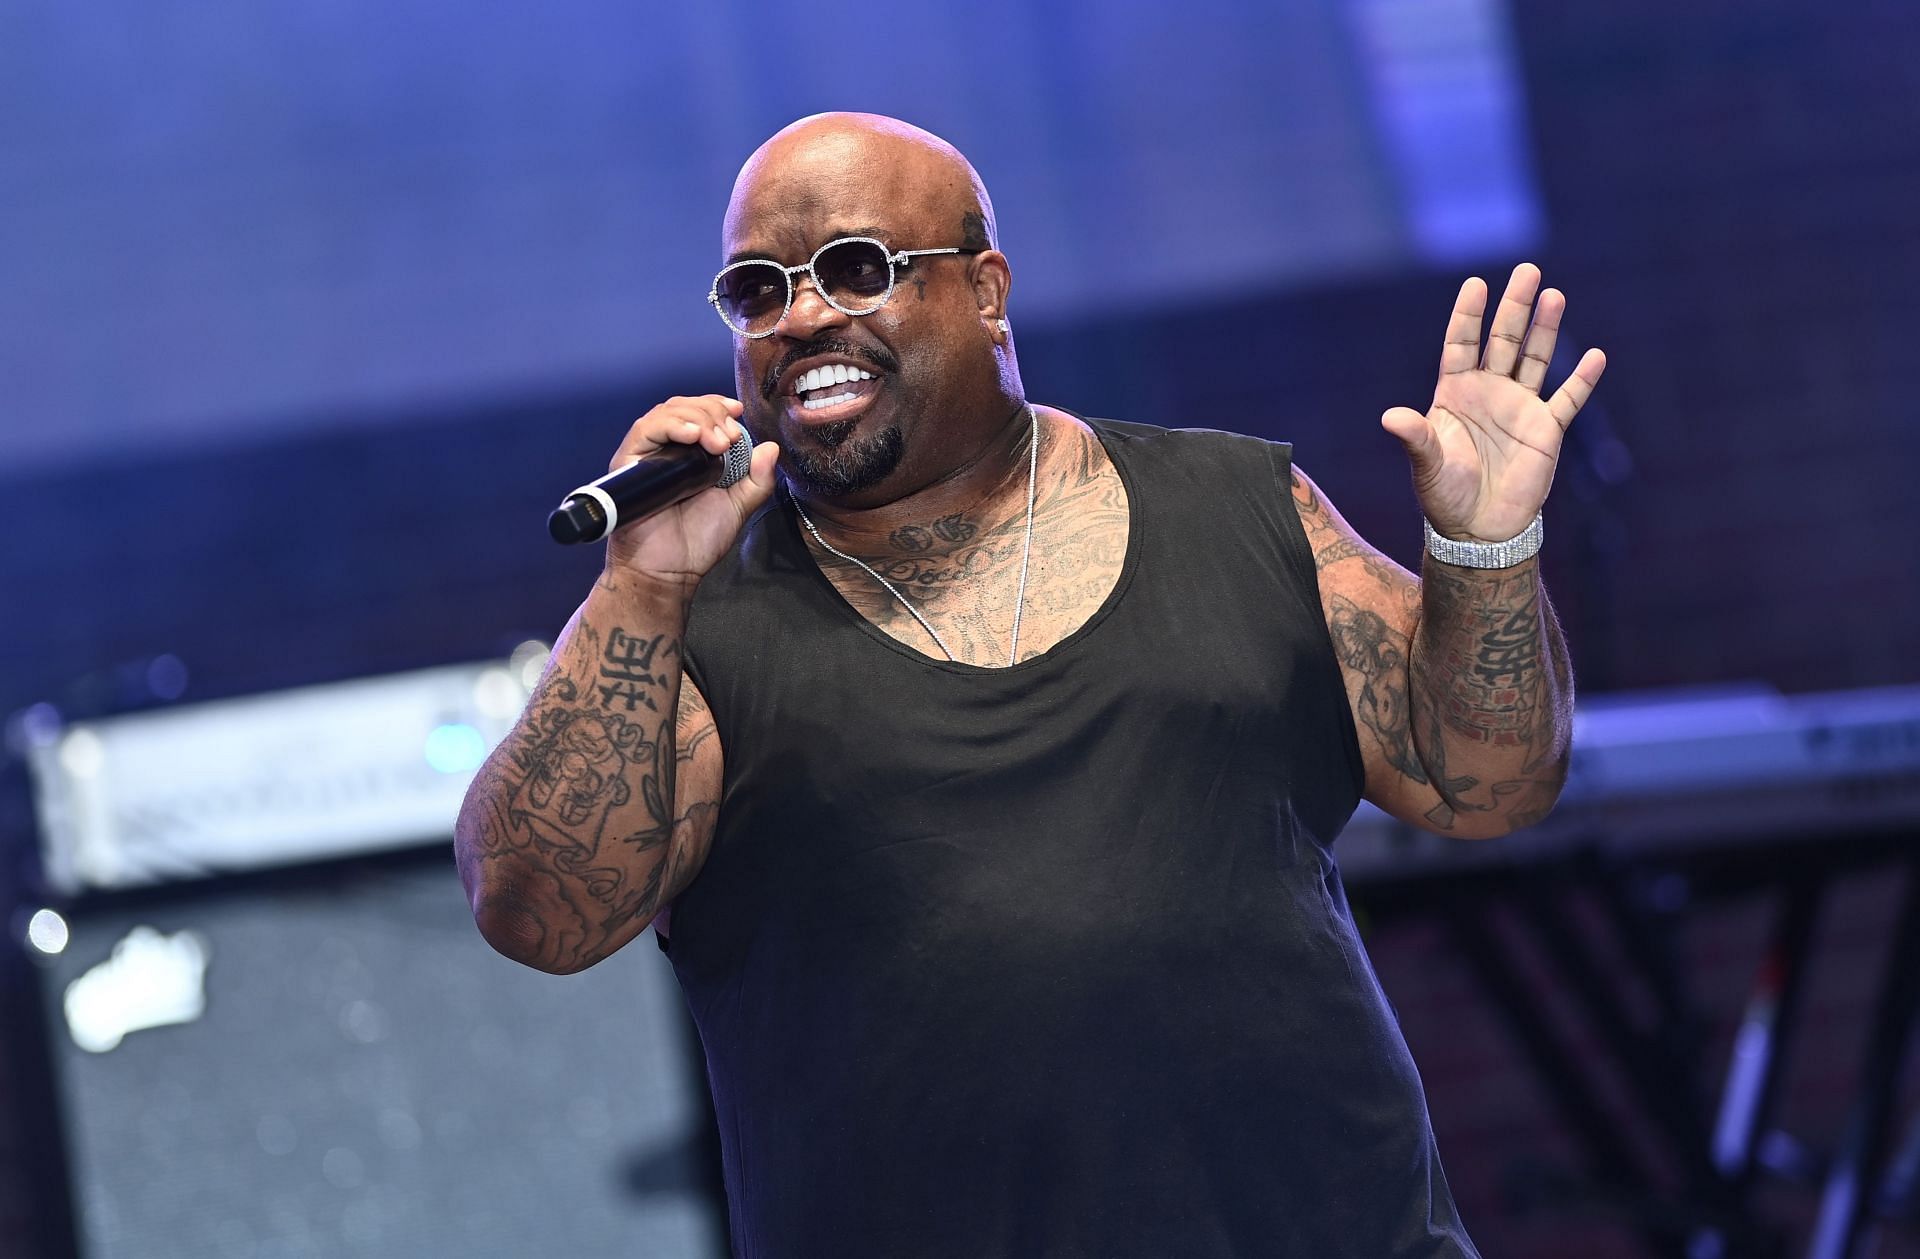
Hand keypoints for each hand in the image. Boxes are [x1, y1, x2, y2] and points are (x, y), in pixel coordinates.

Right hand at [600, 396, 780, 595]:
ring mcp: (647, 456)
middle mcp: (667, 450)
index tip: (737, 413)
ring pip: (665, 413)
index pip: (700, 413)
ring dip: (697, 418)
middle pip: (684, 407)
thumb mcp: (737, 507)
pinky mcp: (629, 464)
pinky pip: (645, 431)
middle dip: (712, 412)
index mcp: (691, 455)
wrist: (669, 571)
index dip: (718, 406)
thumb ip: (758, 480)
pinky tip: (692, 436)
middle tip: (730, 436)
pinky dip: (670, 426)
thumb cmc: (698, 542)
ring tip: (717, 441)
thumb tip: (771, 448)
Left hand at [1382, 264, 1605, 542]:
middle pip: (1503, 340)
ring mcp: (1519, 408)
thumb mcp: (1426, 464)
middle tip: (1527, 270)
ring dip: (1545, 329)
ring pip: (1535, 359)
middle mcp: (1489, 392)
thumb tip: (1389, 417)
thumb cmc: (1444, 495)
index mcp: (1455, 393)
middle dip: (1514, 307)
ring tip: (1554, 295)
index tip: (1476, 283)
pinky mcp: (1546, 430)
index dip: (1468, 316)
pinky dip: (1582, 379)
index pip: (1461, 344)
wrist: (1477, 529)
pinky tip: (1595, 355)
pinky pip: (1567, 399)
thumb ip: (1415, 437)